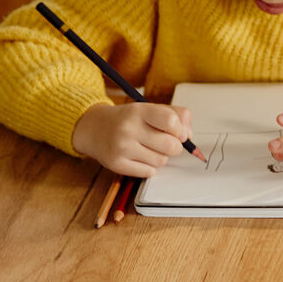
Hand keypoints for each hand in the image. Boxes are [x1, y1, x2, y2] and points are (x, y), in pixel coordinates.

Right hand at [73, 101, 195, 176]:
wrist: (94, 128)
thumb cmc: (129, 119)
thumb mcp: (150, 108)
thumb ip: (176, 116)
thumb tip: (189, 135)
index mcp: (139, 110)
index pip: (171, 121)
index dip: (180, 130)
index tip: (177, 132)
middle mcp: (128, 128)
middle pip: (171, 145)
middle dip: (175, 146)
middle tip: (167, 142)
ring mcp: (121, 148)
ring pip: (161, 161)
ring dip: (161, 157)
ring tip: (150, 148)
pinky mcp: (116, 164)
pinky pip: (149, 172)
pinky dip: (150, 167)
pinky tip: (140, 157)